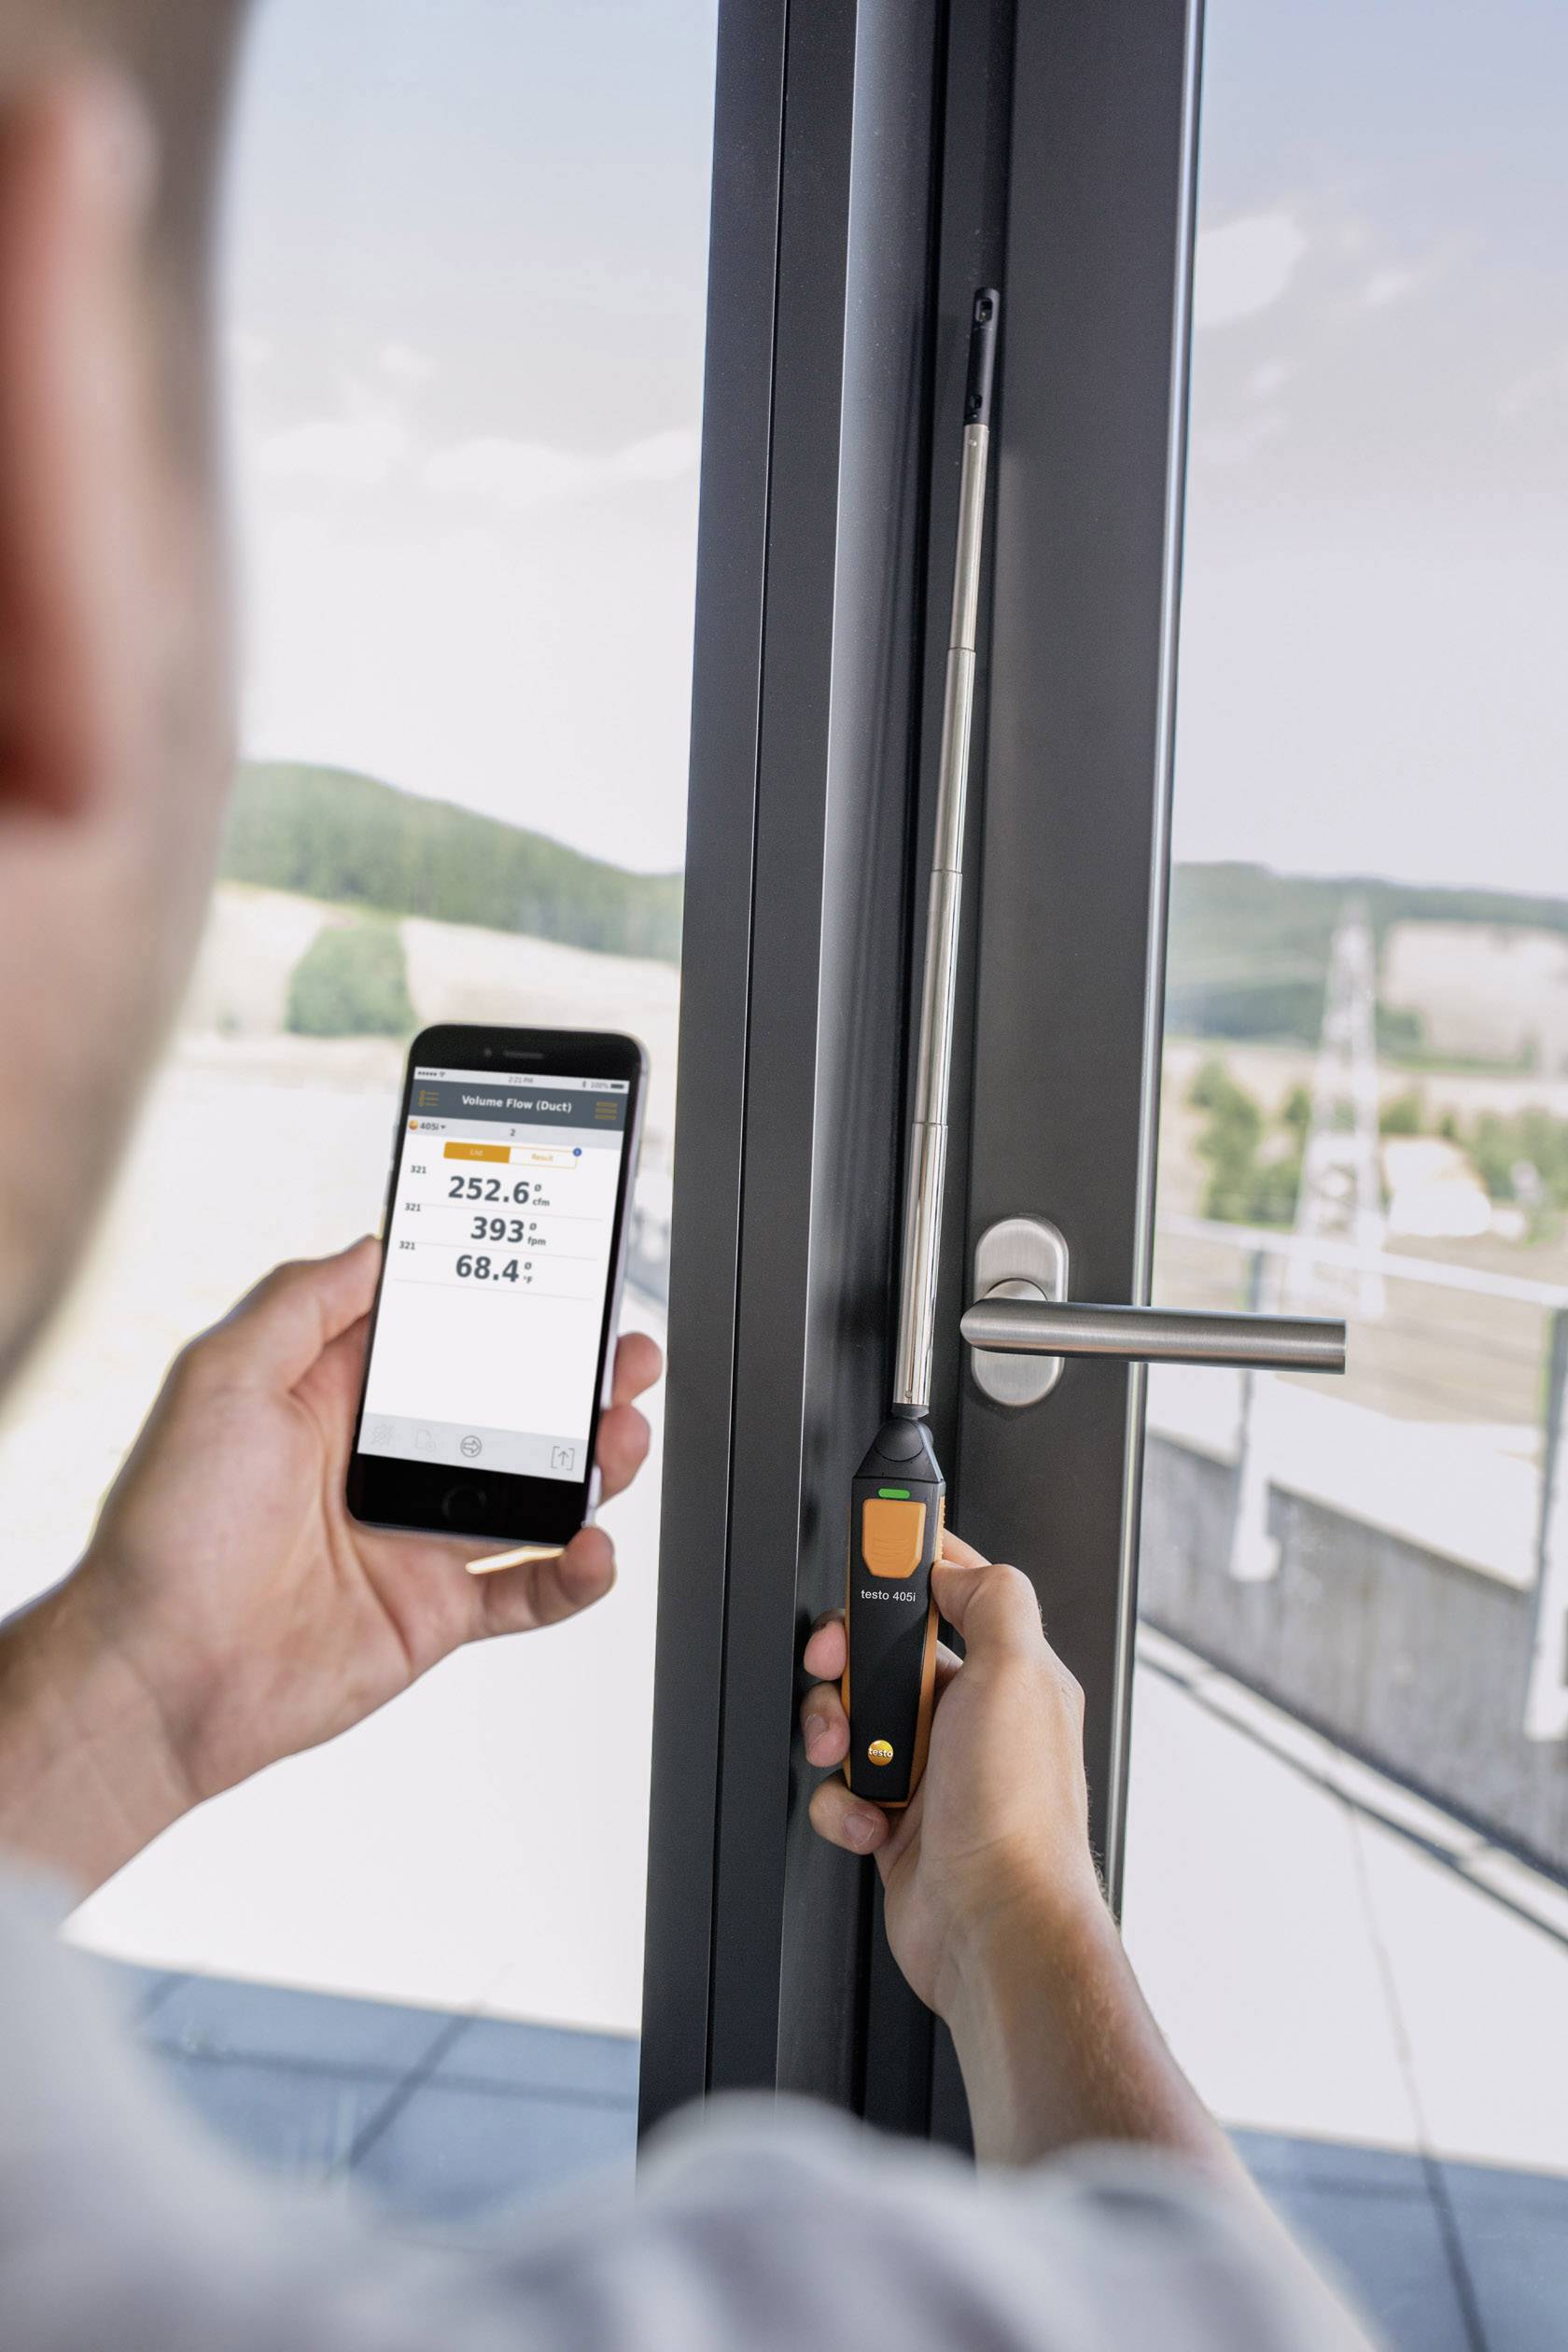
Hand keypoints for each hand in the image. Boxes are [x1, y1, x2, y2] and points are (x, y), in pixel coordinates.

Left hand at [0, 1239, 659, 1884]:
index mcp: (333, 1398)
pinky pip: (529, 1590)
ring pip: (536, 1489)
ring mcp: (416, 1539)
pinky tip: (593, 1545)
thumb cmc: (166, 1531)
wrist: (158, 1676)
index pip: (439, 1334)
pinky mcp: (434, 1614)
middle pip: (509, 1407)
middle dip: (574, 1376)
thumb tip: (371, 1247)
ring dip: (595, 1462)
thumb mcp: (218, 1377)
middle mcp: (382, 1462)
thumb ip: (298, 1303)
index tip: (555, 1272)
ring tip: (624, 1436)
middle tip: (624, 1353)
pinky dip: (575, 1573)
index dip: (500, 1303)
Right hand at [801, 1532, 1101, 2019]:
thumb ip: (991, 1600)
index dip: (905, 1572)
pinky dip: (842, 1804)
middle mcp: (973, 1719)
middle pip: (883, 1655)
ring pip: (853, 1721)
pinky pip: (843, 1789)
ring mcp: (934, 1772)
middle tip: (836, 1673)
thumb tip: (951, 1566)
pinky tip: (870, 1821)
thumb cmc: (1017, 1817)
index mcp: (1010, 1673)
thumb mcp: (1017, 1675)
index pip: (953, 1593)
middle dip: (846, 1666)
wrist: (994, 1930)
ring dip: (837, 1738)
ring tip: (854, 1761)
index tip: (866, 1561)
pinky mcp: (899, 1822)